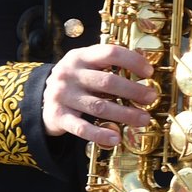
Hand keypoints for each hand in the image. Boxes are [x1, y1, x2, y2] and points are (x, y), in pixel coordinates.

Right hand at [41, 44, 157, 143]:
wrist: (39, 99)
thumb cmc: (75, 80)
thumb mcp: (87, 64)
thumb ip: (109, 62)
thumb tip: (145, 64)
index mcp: (80, 56)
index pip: (110, 53)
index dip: (132, 61)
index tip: (149, 73)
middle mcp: (69, 74)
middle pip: (107, 81)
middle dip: (133, 91)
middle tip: (151, 98)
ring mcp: (62, 96)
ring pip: (99, 106)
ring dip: (125, 114)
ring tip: (144, 119)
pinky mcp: (58, 117)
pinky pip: (82, 128)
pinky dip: (100, 134)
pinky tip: (116, 138)